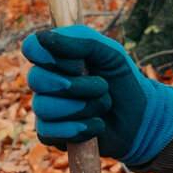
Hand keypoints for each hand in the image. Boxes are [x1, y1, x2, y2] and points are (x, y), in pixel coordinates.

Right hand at [21, 25, 172, 164]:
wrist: (140, 118)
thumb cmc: (123, 80)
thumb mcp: (110, 53)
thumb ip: (79, 40)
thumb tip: (42, 38)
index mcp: (57, 56)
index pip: (31, 48)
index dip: (50, 56)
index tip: (77, 63)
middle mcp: (47, 81)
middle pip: (36, 80)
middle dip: (75, 86)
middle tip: (102, 87)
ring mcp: (46, 108)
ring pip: (43, 107)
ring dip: (81, 108)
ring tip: (103, 107)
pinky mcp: (51, 134)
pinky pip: (47, 132)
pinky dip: (77, 130)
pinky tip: (96, 126)